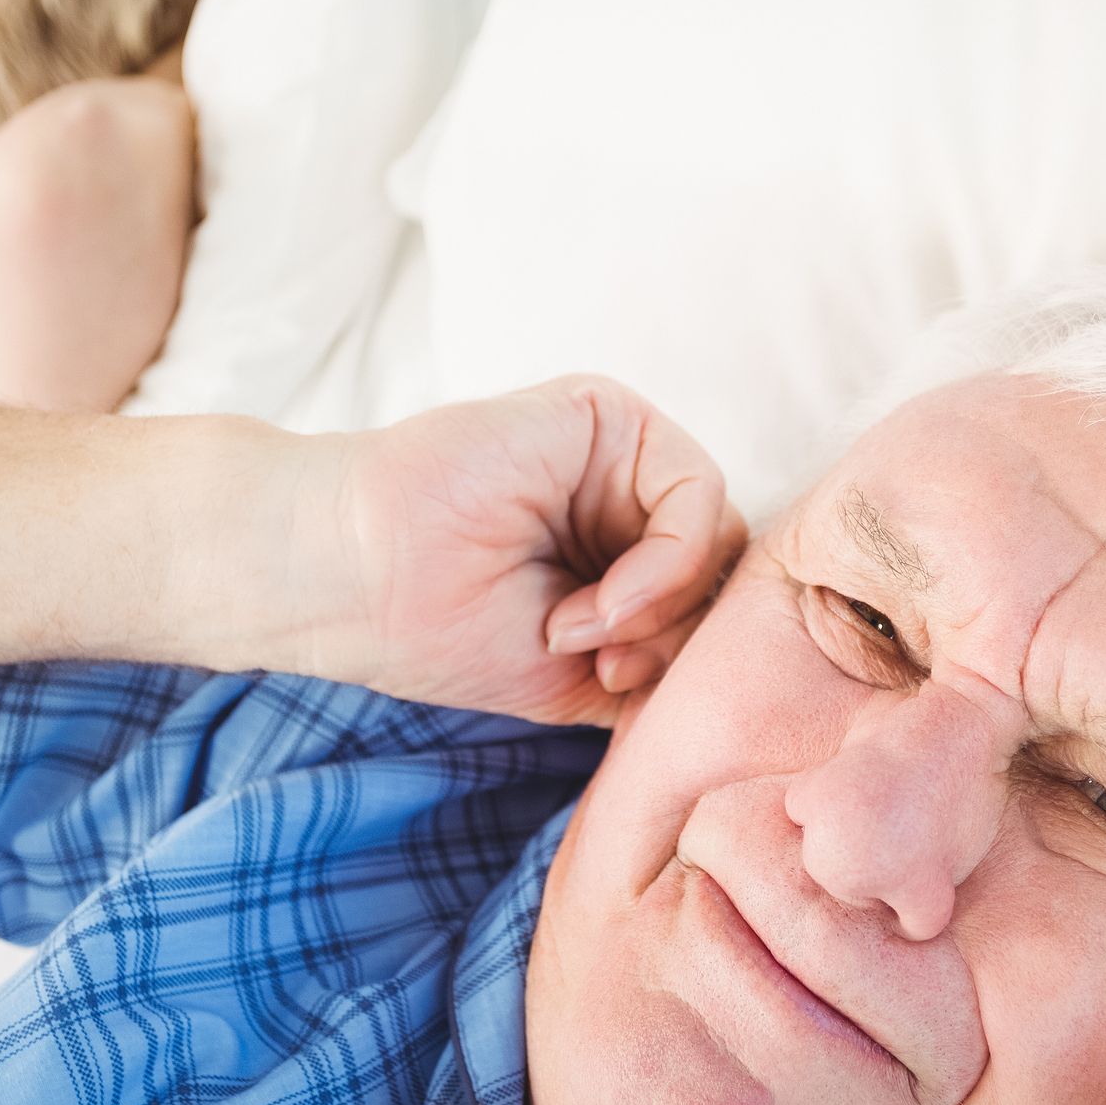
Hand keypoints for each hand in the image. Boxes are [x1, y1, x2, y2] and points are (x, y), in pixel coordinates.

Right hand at [321, 376, 747, 727]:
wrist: (355, 582)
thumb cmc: (443, 632)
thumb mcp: (583, 673)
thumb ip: (663, 657)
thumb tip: (750, 663)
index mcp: (618, 557)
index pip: (710, 602)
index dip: (685, 656)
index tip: (610, 687)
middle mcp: (626, 501)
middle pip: (726, 568)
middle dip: (680, 635)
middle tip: (605, 668)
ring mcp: (620, 457)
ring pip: (720, 536)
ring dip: (664, 607)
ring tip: (580, 635)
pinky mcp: (608, 417)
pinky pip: (695, 492)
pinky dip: (663, 566)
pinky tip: (594, 605)